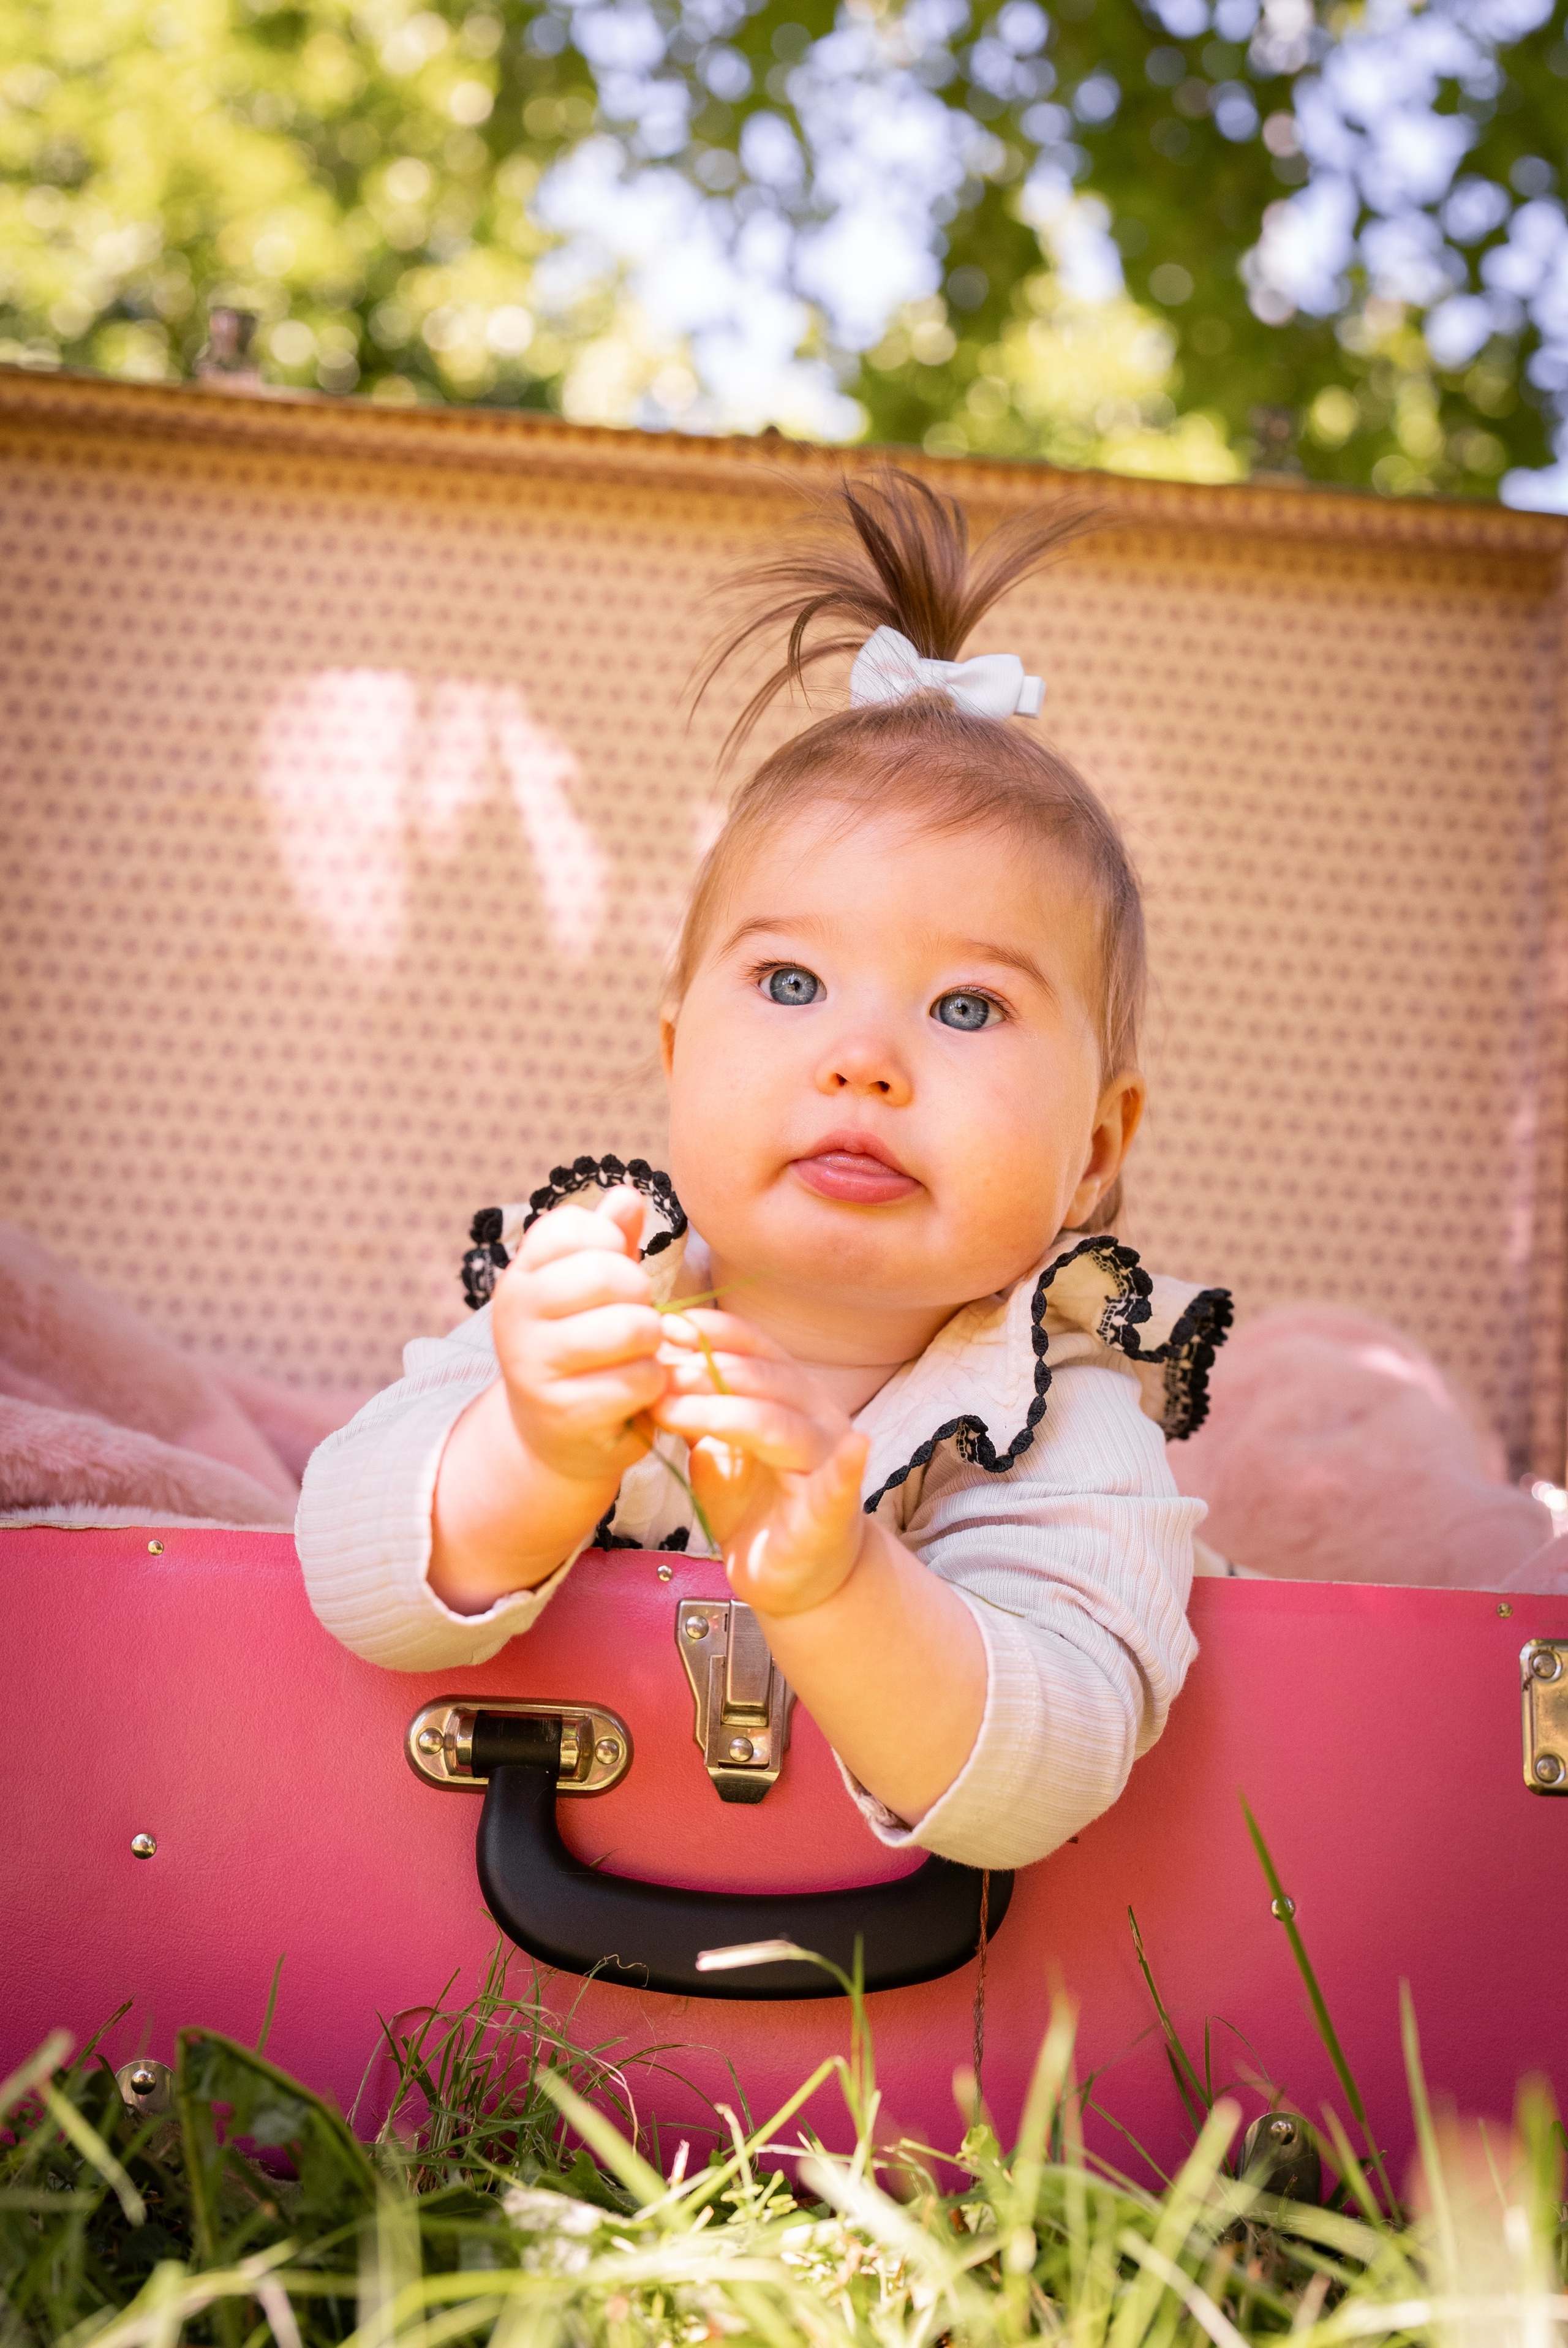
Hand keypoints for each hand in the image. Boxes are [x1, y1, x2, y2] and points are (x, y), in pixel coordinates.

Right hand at [490, 1187, 665, 1488]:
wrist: (554, 1436)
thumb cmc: (583, 1347)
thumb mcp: (594, 1288)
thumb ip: (611, 1239)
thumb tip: (628, 1194)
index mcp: (522, 1274)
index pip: (572, 1226)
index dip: (612, 1244)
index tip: (614, 1273)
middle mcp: (515, 1313)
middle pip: (606, 1274)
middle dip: (642, 1296)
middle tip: (636, 1318)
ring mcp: (534, 1364)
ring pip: (630, 1327)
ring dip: (651, 1343)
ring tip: (638, 1353)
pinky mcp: (564, 1412)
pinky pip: (639, 1379)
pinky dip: (653, 1385)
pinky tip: (635, 1392)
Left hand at [652, 1312, 869, 1616]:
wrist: (793, 1575)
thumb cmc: (754, 1503)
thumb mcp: (714, 1448)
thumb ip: (695, 1409)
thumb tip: (652, 1365)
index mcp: (790, 1393)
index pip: (755, 1348)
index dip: (713, 1333)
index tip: (665, 1323)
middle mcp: (816, 1416)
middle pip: (762, 1380)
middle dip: (703, 1371)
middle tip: (653, 1372)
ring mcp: (828, 1462)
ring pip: (778, 1425)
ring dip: (722, 1412)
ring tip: (670, 1408)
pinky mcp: (833, 1513)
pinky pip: (841, 1487)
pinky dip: (847, 1469)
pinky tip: (856, 1449)